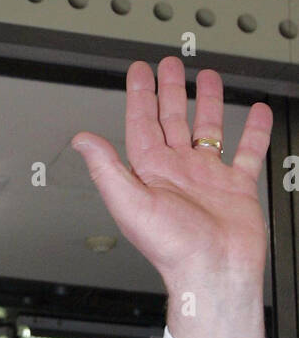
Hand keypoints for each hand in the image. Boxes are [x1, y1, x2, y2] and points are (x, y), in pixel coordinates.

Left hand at [71, 56, 271, 337]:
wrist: (214, 272)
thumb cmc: (172, 248)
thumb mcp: (130, 203)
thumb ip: (106, 168)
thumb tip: (81, 140)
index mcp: (151, 172)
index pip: (142, 123)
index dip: (139, 95)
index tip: (139, 71)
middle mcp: (178, 171)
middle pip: (173, 120)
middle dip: (170, 91)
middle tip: (170, 65)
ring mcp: (208, 178)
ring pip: (208, 130)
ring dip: (208, 104)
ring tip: (209, 78)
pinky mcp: (236, 188)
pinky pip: (247, 152)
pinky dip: (254, 132)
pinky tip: (256, 112)